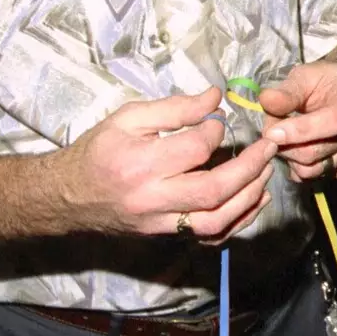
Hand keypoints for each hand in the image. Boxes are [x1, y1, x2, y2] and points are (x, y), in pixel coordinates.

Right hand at [63, 88, 277, 241]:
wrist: (67, 197)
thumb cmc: (99, 151)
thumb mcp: (128, 118)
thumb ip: (174, 108)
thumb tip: (216, 97)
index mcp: (141, 164)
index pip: (196, 149)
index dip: (217, 130)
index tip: (219, 119)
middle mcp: (152, 199)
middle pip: (214, 191)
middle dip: (250, 168)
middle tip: (269, 146)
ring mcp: (160, 224)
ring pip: (216, 222)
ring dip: (249, 198)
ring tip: (266, 172)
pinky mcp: (165, 237)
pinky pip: (209, 238)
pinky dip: (237, 221)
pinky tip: (253, 200)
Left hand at [255, 61, 336, 181]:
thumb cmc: (328, 80)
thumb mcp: (307, 75)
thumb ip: (288, 91)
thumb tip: (266, 101)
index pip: (331, 122)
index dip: (300, 131)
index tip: (271, 132)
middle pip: (314, 152)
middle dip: (284, 145)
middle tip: (270, 131)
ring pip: (312, 170)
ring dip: (289, 158)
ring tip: (284, 140)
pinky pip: (317, 177)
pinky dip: (300, 168)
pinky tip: (298, 149)